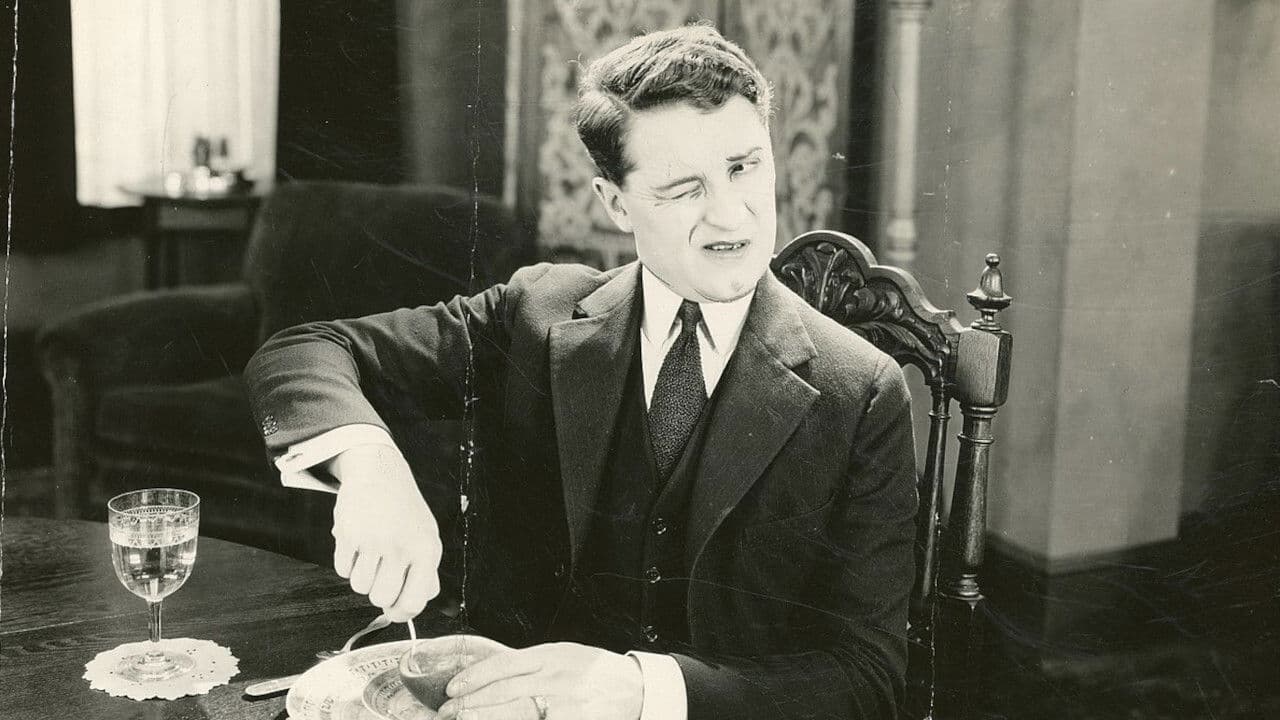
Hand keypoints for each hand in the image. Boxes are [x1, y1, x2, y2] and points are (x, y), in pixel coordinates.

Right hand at [329, 443, 441, 621]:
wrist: (380, 473)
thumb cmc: (404, 511)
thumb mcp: (426, 538)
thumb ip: (425, 574)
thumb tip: (414, 605)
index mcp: (427, 550)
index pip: (415, 601)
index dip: (402, 613)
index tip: (394, 611)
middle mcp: (402, 546)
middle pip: (382, 598)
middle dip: (378, 592)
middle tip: (382, 573)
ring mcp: (374, 540)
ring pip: (360, 587)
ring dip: (362, 576)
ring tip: (372, 554)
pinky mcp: (349, 534)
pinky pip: (342, 570)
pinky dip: (347, 563)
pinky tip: (358, 543)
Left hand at [437, 642, 643, 719]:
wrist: (636, 689)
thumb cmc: (598, 671)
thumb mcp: (566, 656)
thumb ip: (535, 663)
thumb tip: (497, 672)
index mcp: (551, 655)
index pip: (504, 664)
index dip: (475, 676)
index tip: (453, 687)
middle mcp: (556, 676)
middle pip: (504, 688)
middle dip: (471, 700)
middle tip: (448, 709)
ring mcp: (566, 701)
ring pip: (516, 710)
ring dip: (486, 716)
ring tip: (465, 719)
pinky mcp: (572, 719)